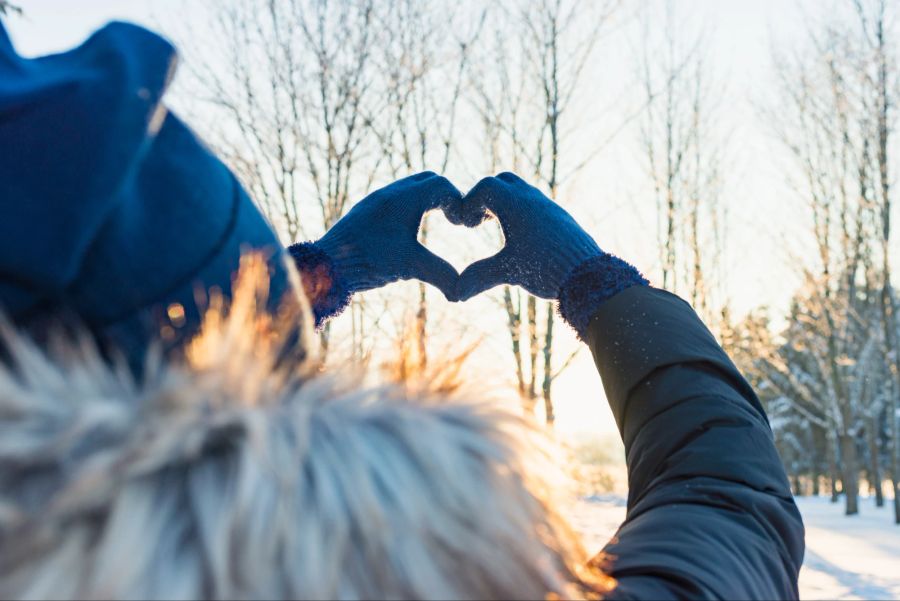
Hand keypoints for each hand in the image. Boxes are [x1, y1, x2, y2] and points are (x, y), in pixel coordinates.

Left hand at [315, 171, 461, 298]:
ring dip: (427, 200)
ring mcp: (376, 200)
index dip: (458, 202)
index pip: (441, 185)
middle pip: (428, 180)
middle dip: (446, 196)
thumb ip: (441, 274)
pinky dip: (410, 206)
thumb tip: (463, 292)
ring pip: (410, 187)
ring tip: (436, 222)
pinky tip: (408, 230)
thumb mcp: (409, 267)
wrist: (326, 263)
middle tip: (454, 218)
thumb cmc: (368, 261)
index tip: (461, 225)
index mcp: (404, 198)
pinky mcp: (366, 210)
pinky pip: (395, 197)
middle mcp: (390, 193)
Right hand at [445, 172, 601, 300]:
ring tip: (496, 227)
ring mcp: (548, 206)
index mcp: (516, 204)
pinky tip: (520, 236)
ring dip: (504, 204)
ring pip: (520, 191)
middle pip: (502, 181)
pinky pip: (535, 203)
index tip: (465, 225)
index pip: (485, 187)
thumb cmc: (546, 268)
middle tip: (478, 221)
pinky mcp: (559, 217)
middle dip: (485, 197)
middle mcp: (532, 199)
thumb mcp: (508, 272)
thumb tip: (455, 293)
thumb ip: (479, 277)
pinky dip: (520, 212)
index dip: (469, 203)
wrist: (589, 274)